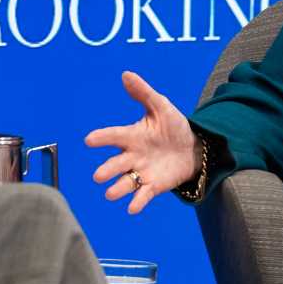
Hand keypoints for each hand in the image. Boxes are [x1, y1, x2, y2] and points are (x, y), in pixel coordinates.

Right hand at [85, 71, 198, 214]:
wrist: (193, 147)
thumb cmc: (173, 126)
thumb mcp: (161, 106)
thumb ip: (143, 93)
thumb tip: (126, 74)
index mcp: (132, 136)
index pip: (114, 136)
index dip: (102, 138)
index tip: (89, 140)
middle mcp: (132, 156)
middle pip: (116, 164)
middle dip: (107, 170)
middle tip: (99, 176)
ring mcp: (142, 172)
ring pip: (125, 183)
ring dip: (118, 189)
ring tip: (111, 194)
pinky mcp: (154, 186)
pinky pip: (143, 196)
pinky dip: (137, 202)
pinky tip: (132, 209)